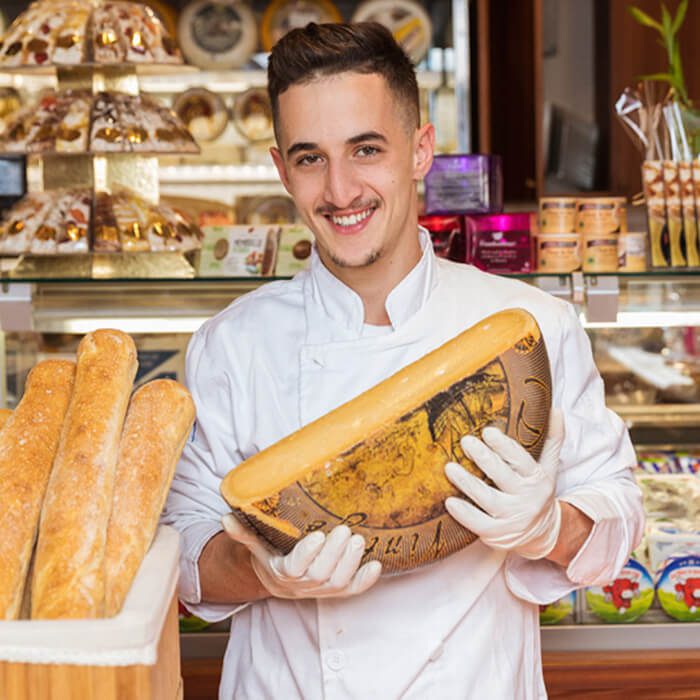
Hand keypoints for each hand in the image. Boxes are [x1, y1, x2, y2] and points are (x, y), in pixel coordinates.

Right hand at [222, 515, 381, 598]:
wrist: (280, 579)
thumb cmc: (271, 554)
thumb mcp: (256, 543)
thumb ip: (244, 532)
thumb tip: (226, 518)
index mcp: (283, 572)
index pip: (295, 568)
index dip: (307, 554)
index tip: (317, 536)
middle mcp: (303, 585)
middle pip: (321, 574)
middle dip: (334, 553)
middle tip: (345, 530)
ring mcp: (322, 590)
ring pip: (338, 583)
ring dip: (351, 563)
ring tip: (358, 539)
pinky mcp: (338, 591)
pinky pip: (353, 591)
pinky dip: (366, 580)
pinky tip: (376, 564)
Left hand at [444, 410, 564, 559]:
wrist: (542, 535)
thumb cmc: (537, 492)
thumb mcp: (549, 468)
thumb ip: (552, 440)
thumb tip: (556, 409)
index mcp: (537, 479)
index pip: (521, 460)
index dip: (504, 446)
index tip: (488, 431)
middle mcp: (526, 499)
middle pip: (502, 476)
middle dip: (483, 458)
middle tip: (465, 441)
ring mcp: (511, 518)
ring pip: (486, 498)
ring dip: (466, 482)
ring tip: (449, 467)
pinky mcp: (496, 534)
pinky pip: (477, 523)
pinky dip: (463, 513)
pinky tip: (449, 501)